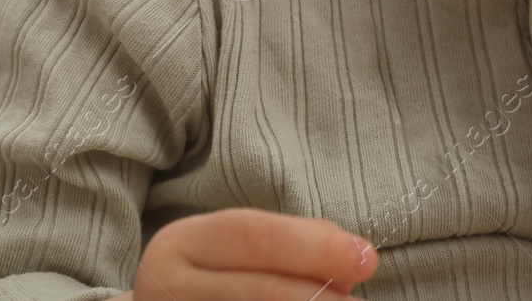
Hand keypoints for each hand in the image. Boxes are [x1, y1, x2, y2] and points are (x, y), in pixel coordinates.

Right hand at [122, 207, 376, 299]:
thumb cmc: (215, 278)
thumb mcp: (237, 248)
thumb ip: (295, 241)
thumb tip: (355, 254)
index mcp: (178, 245)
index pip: (253, 236)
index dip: (314, 247)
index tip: (365, 258)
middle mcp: (166, 289)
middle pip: (259, 288)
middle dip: (317, 292)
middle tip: (356, 299)